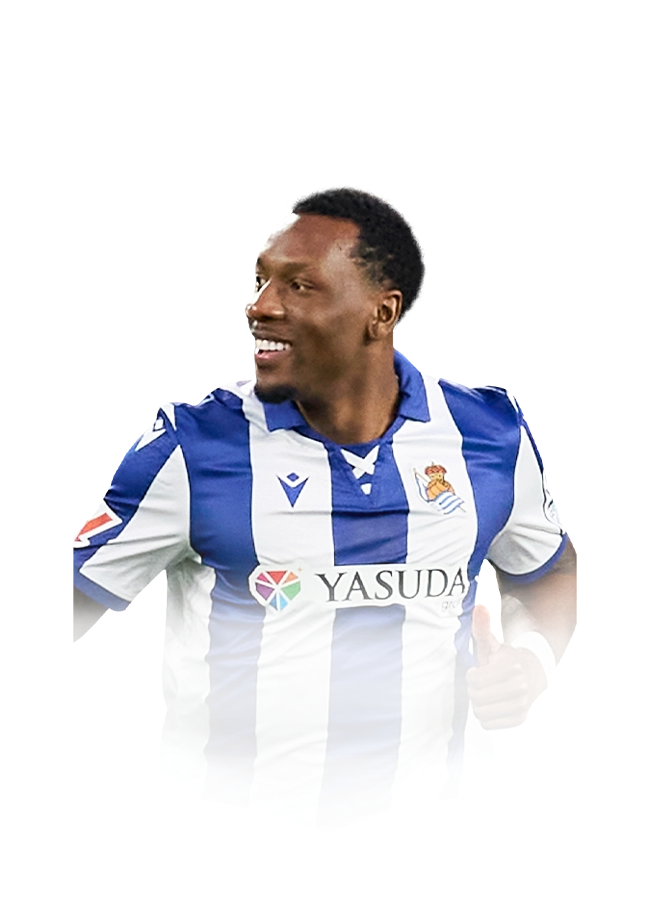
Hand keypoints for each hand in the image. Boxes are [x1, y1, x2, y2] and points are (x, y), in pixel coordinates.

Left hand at [466, 604, 545, 729]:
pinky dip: (486, 717)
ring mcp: (522, 704)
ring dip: (479, 704)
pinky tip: (493, 704)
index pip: (474, 680)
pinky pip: (489, 725)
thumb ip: (482, 628)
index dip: (471, 676)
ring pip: (481, 713)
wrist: (532, 674)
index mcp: (512, 667)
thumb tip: (479, 607)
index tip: (478, 670)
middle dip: (474, 691)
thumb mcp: (492, 644)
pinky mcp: (520, 719)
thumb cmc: (506, 659)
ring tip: (487, 693)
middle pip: (476, 698)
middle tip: (482, 683)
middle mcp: (520, 687)